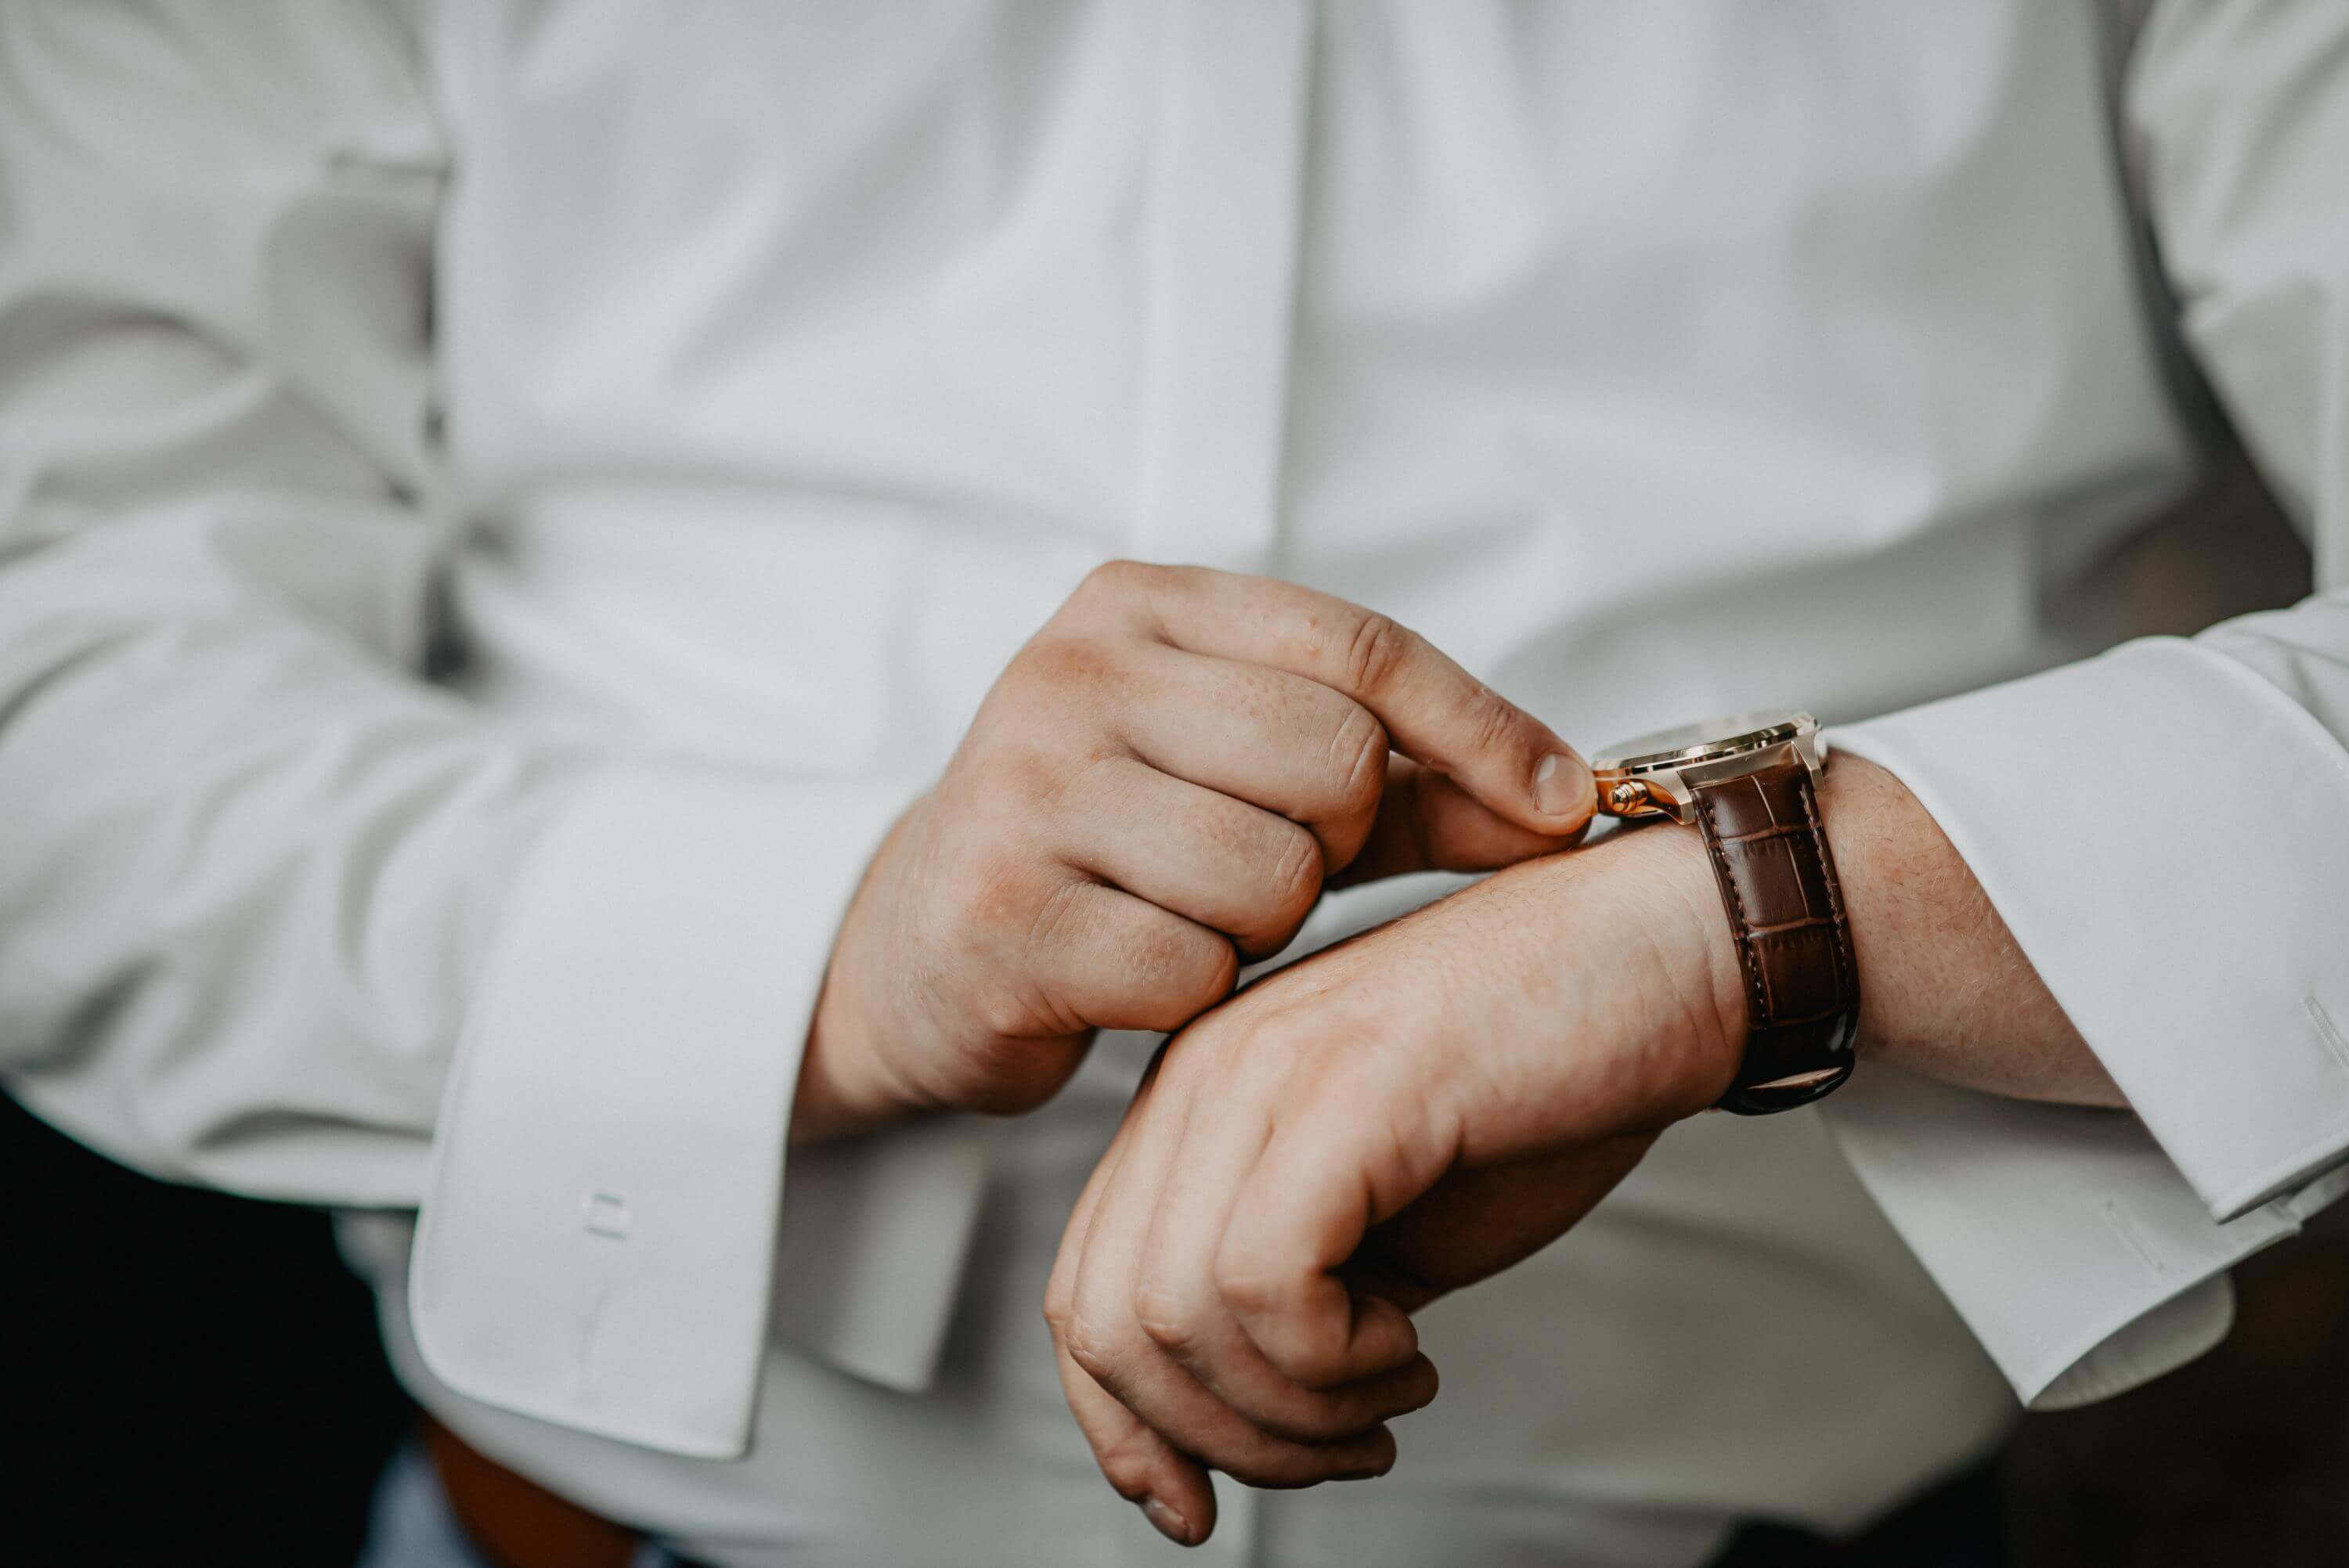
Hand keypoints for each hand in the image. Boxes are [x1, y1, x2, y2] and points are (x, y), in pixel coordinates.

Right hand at [792, 561, 1596, 1137]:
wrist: (916, 946)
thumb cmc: (1115, 850)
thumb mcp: (1244, 777)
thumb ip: (1402, 781)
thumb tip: (1564, 804)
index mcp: (1135, 606)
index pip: (1356, 645)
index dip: (1478, 728)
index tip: (1558, 805)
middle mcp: (1068, 674)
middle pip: (1329, 761)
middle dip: (1336, 841)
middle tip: (1273, 866)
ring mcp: (1023, 790)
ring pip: (1270, 875)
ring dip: (1264, 927)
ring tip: (1194, 916)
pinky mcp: (1001, 915)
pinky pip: (1192, 969)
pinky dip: (1197, 991)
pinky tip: (1139, 971)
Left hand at [1042, 822, 1744, 1544]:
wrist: (1669, 957)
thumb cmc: (1546, 1081)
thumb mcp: (1380, 1216)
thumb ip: (1286, 1295)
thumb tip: (1223, 1424)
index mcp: (1199, 1099)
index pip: (1083, 1292)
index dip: (1124, 1427)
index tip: (1194, 1507)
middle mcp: (1205, 1076)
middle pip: (1106, 1322)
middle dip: (1220, 1438)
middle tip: (1344, 1443)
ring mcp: (1264, 1069)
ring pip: (1175, 1320)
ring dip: (1294, 1411)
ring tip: (1395, 1385)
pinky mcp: (1345, 1088)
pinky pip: (1261, 1285)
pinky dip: (1331, 1363)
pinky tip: (1410, 1341)